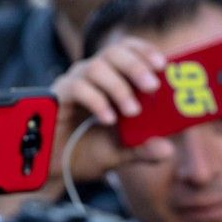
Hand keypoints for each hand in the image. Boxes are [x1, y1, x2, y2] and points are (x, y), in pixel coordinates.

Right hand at [48, 37, 176, 188]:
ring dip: (119, 87)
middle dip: (136, 66)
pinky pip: (77, 88)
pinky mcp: (57, 96)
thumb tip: (168, 149)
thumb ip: (143, 150)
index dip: (144, 52)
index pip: (126, 50)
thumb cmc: (84, 153)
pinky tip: (108, 119)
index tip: (163, 65)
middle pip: (114, 52)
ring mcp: (73, 83)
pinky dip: (97, 101)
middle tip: (153, 86)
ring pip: (96, 67)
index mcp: (109, 79)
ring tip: (133, 111)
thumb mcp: (120, 153)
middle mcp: (91, 75)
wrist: (53, 171)